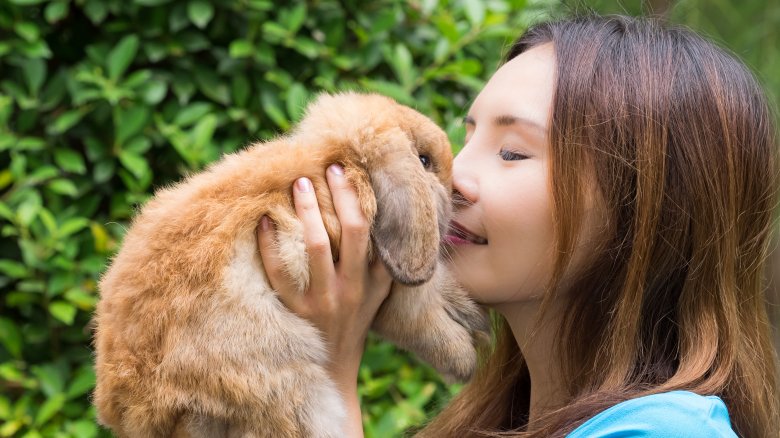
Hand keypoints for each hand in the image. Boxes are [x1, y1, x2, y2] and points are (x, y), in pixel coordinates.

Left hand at [256, 163, 392, 385]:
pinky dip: (269, 244)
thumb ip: (379, 262)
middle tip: (322, 168)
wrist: (334, 371)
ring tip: (297, 184)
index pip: (370, 232)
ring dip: (306, 211)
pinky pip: (278, 273)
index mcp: (373, 281)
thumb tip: (375, 215)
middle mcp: (351, 289)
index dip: (357, 198)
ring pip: (314, 247)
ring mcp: (322, 302)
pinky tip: (263, 222)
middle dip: (336, 196)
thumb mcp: (376, 295)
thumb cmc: (355, 323)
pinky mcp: (295, 313)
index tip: (344, 171)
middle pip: (348, 232)